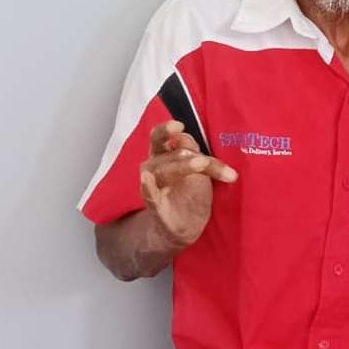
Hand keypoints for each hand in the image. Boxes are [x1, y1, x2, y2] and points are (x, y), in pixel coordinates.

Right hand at [139, 120, 237, 248]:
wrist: (187, 223)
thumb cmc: (192, 190)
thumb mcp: (198, 167)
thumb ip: (193, 151)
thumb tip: (184, 136)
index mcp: (165, 154)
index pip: (170, 138)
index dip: (173, 131)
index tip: (180, 124)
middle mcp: (155, 166)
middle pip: (171, 152)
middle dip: (185, 149)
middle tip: (191, 142)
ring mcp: (153, 185)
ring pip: (165, 169)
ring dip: (185, 166)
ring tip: (202, 164)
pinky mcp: (155, 205)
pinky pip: (149, 194)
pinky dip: (148, 186)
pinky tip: (146, 180)